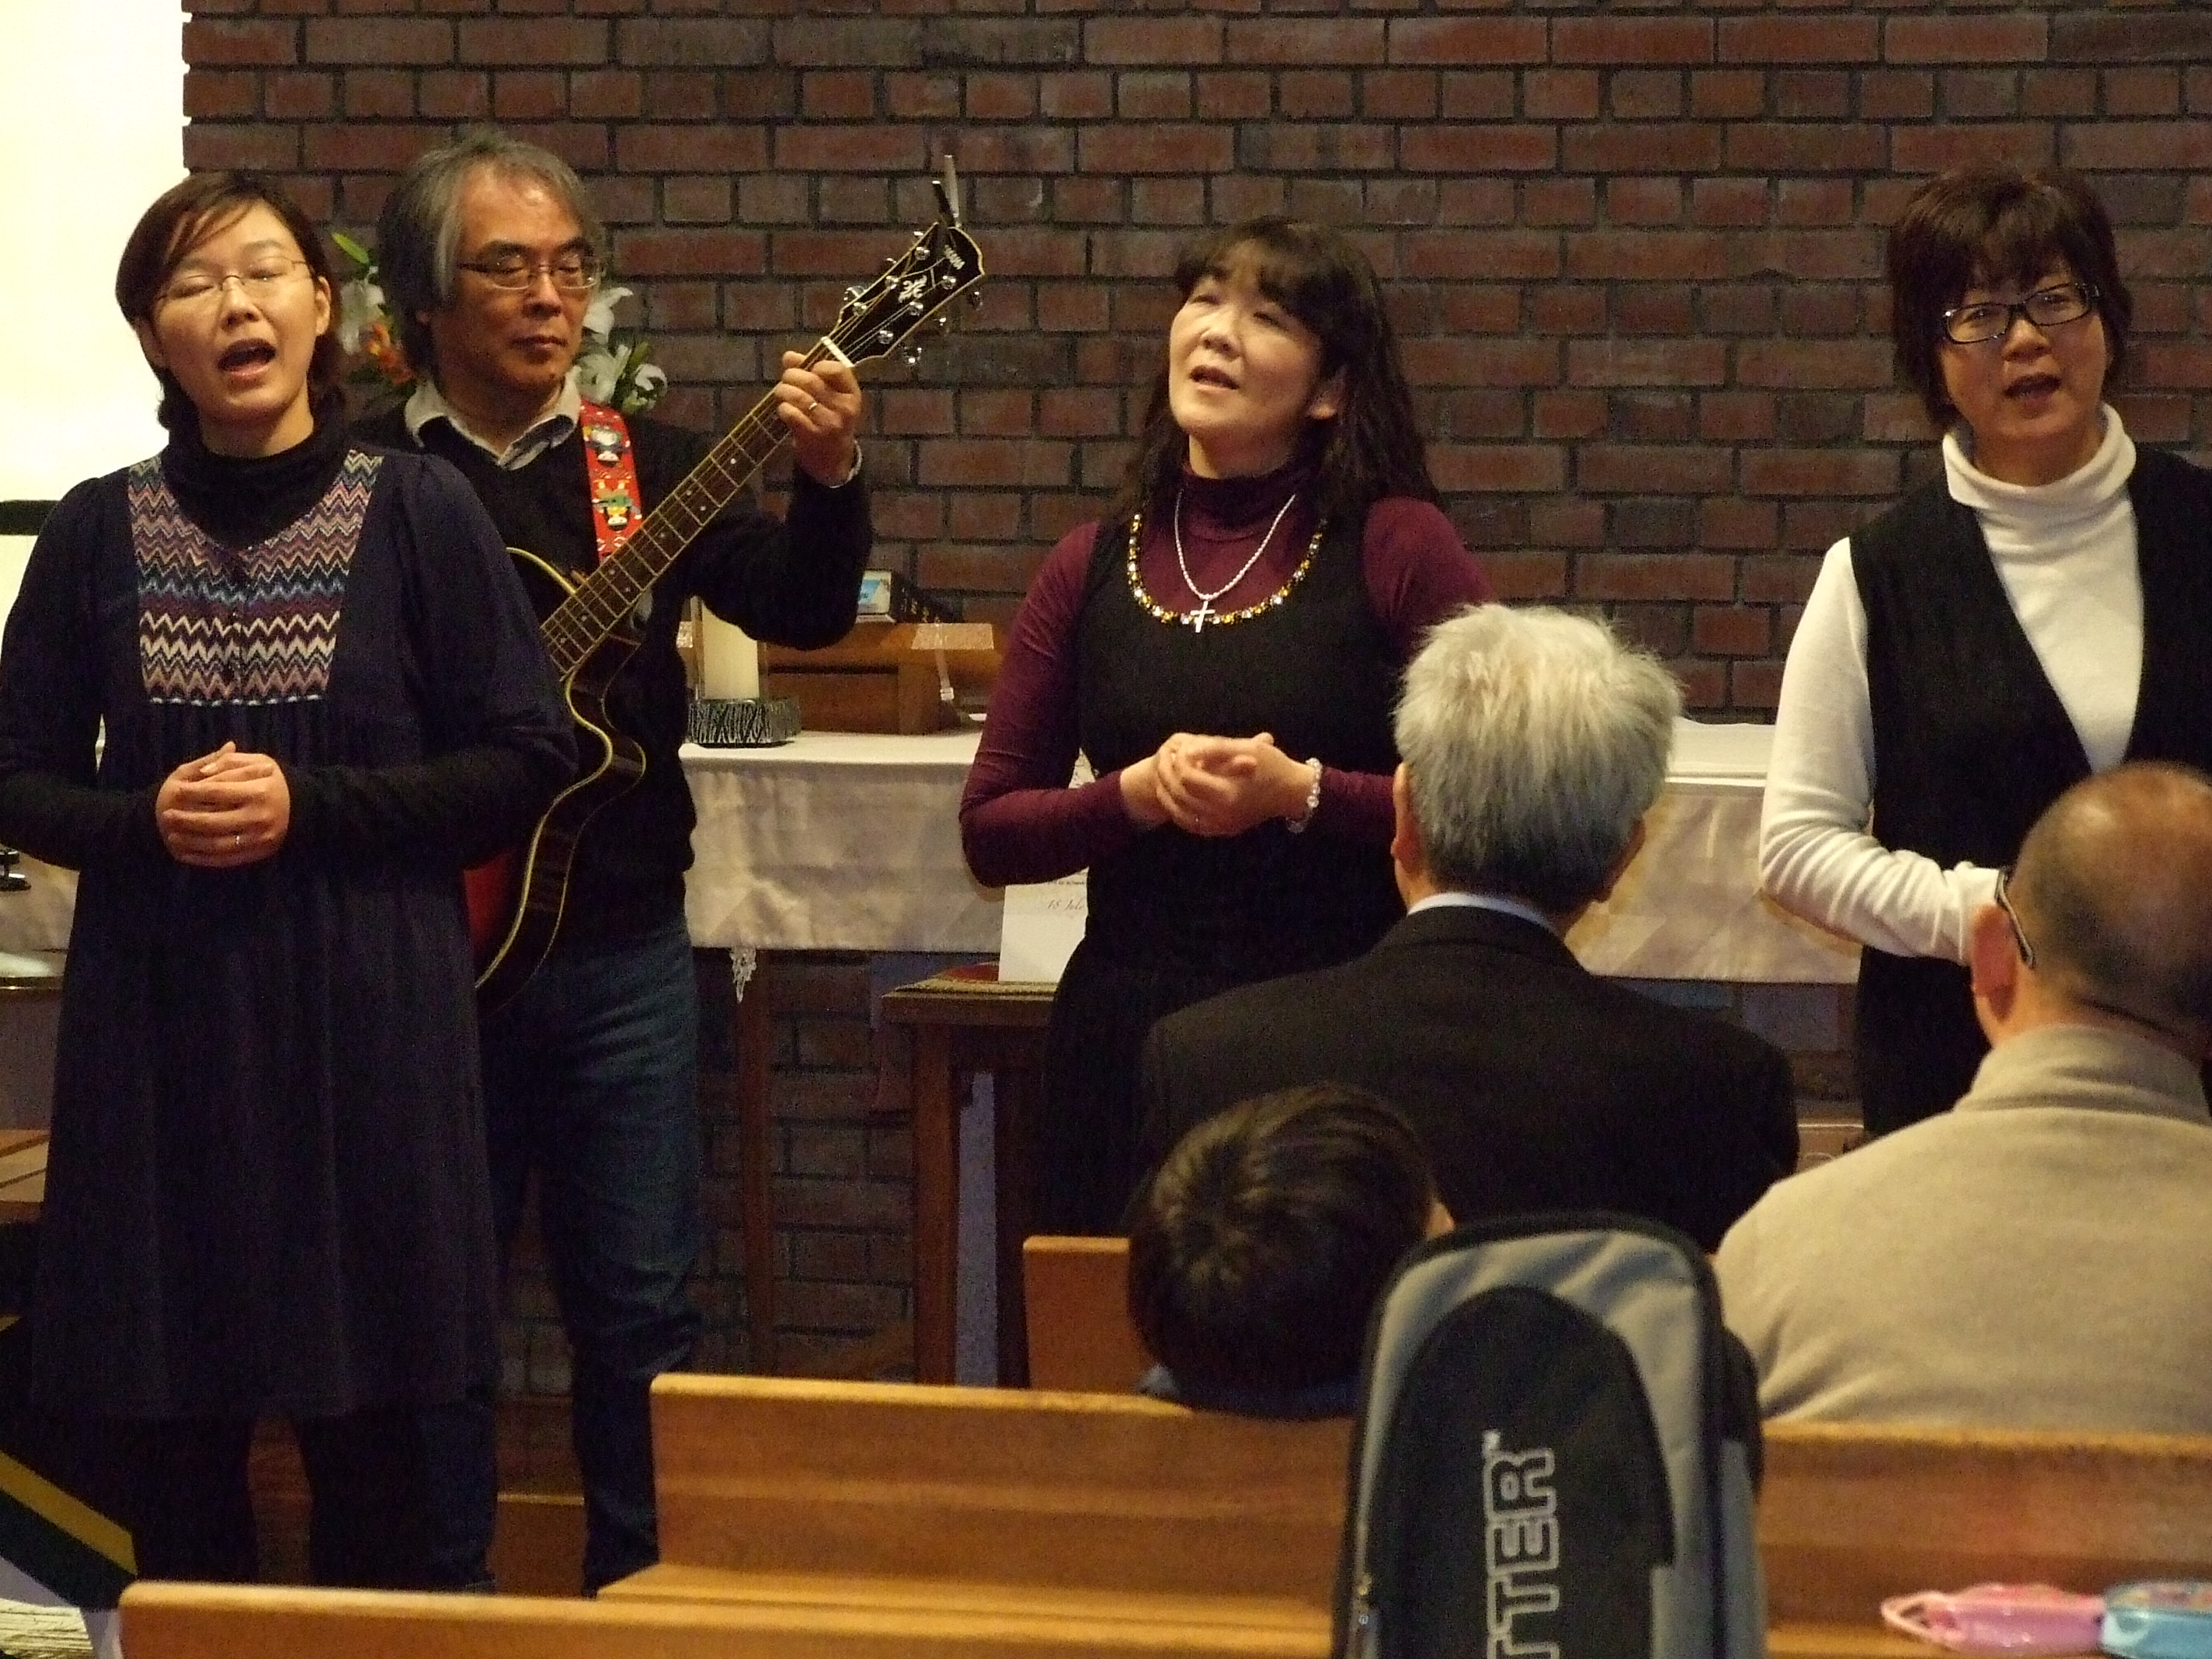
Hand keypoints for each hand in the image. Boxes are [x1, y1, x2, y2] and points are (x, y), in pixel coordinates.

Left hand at [155, 743, 291, 867]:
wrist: (302, 807)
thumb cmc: (272, 781)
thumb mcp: (258, 762)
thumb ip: (230, 762)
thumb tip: (203, 771)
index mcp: (260, 791)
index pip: (217, 791)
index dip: (193, 791)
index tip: (175, 790)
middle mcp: (261, 816)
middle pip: (214, 820)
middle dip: (186, 819)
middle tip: (167, 815)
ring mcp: (260, 837)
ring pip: (218, 843)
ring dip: (191, 841)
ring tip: (172, 835)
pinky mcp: (260, 852)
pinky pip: (227, 859)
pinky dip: (204, 859)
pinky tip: (187, 853)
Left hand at [776, 351, 861, 488]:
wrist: (834, 460)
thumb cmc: (831, 419)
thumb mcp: (831, 396)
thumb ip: (812, 373)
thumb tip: (789, 356)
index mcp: (852, 394)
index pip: (837, 369)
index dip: (818, 365)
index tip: (810, 369)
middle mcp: (844, 408)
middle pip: (812, 381)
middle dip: (792, 375)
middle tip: (786, 378)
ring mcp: (829, 423)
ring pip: (799, 397)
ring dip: (784, 390)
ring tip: (781, 392)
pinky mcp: (812, 436)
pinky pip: (792, 414)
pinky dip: (783, 408)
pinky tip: (784, 409)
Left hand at [1148, 732, 1312, 837]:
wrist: (1293, 792)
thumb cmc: (1273, 765)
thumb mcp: (1247, 748)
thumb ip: (1214, 749)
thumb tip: (1186, 750)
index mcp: (1228, 793)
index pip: (1187, 778)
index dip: (1178, 762)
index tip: (1177, 750)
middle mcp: (1223, 814)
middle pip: (1180, 796)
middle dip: (1167, 777)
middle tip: (1164, 761)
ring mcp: (1223, 825)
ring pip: (1181, 814)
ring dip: (1168, 796)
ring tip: (1164, 778)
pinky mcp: (1224, 830)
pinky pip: (1192, 825)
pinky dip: (1179, 812)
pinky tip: (1174, 799)